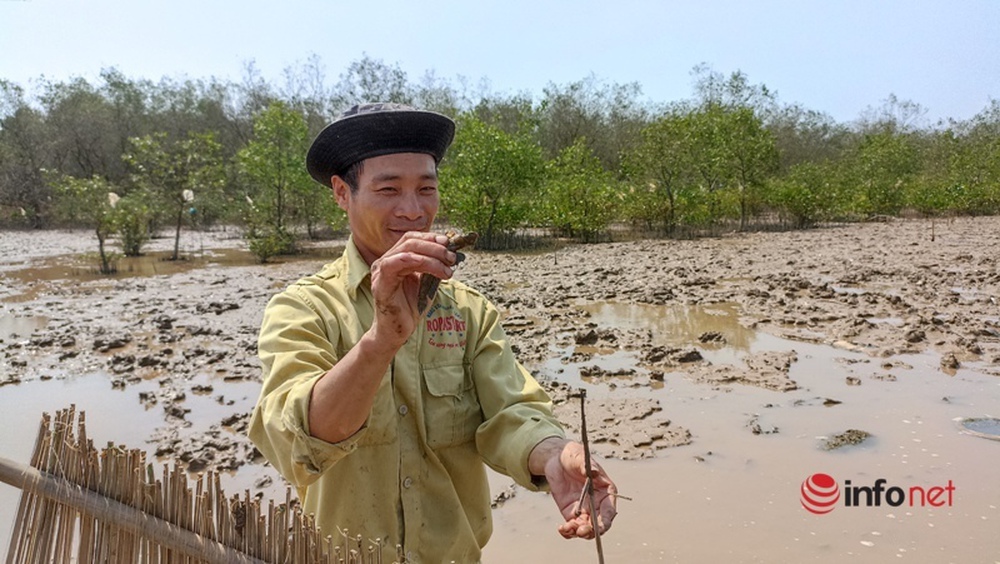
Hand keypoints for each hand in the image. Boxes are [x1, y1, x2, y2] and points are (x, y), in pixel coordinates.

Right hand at [368, 232, 455, 348]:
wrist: (398, 331)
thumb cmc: (410, 307)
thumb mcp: (426, 282)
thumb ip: (433, 267)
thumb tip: (451, 253)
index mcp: (394, 259)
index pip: (411, 239)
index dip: (430, 237)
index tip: (449, 243)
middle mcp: (385, 262)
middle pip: (409, 242)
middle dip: (434, 246)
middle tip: (451, 257)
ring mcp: (380, 273)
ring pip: (406, 251)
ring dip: (431, 256)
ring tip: (447, 267)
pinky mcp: (381, 285)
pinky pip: (394, 265)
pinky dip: (415, 262)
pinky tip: (432, 268)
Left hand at [530, 438, 617, 538]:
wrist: (557, 460)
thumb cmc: (574, 456)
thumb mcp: (579, 457)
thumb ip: (587, 465)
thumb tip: (595, 472)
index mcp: (606, 491)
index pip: (610, 510)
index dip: (606, 520)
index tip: (600, 527)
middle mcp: (598, 504)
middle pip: (599, 523)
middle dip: (592, 530)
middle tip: (581, 531)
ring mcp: (585, 510)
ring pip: (586, 528)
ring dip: (579, 533)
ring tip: (567, 528)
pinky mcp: (571, 513)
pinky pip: (572, 527)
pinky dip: (568, 532)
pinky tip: (562, 529)